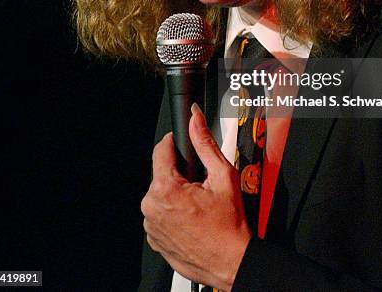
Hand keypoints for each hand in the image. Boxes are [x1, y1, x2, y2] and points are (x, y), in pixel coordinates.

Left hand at [141, 104, 251, 290]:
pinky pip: (160, 215)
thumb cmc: (229, 225)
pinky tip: (192, 219)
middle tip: (201, 184)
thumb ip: (205, 143)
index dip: (173, 142)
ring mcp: (151, 226)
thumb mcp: (223, 175)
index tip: (182, 144)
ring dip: (176, 194)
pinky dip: (173, 213)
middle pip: (161, 174)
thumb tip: (195, 118)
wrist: (231, 262)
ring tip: (198, 205)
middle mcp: (151, 208)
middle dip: (180, 174)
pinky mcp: (154, 239)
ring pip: (160, 195)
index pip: (160, 150)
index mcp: (165, 189)